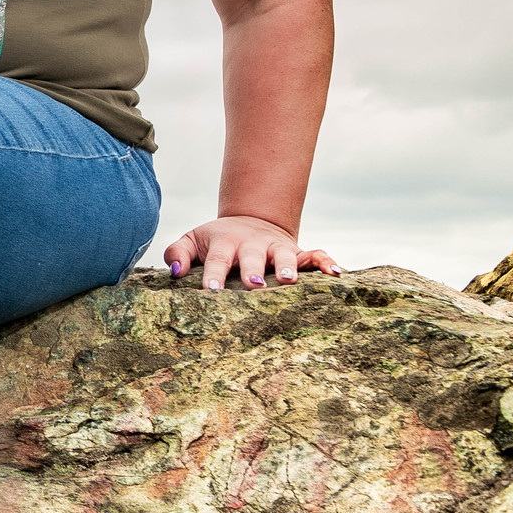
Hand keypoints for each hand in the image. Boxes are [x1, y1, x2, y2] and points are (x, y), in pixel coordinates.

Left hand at [164, 216, 340, 291]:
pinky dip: (327, 262)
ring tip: (290, 282)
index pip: (219, 260)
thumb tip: (175, 271)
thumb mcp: (192, 241)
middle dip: (253, 271)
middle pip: (253, 258)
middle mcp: (253, 244)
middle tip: (254, 286)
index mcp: (226, 242)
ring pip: (286, 255)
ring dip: (288, 267)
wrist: (249, 221)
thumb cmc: (215, 240)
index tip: (212, 291)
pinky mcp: (297, 251)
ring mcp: (277, 247)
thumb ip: (178, 254)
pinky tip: (337, 273)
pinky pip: (316, 254)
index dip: (215, 275)